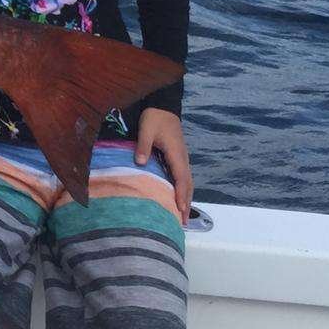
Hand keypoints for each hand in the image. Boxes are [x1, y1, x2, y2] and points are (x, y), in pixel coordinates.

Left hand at [135, 108, 192, 224]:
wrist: (163, 106)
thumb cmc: (154, 118)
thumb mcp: (146, 130)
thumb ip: (143, 146)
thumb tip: (140, 163)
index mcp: (176, 154)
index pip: (181, 178)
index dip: (181, 194)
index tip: (180, 209)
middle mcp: (182, 159)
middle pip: (188, 184)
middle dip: (186, 203)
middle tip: (183, 222)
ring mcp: (182, 158)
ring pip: (187, 182)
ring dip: (186, 198)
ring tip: (182, 215)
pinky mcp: (178, 157)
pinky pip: (183, 177)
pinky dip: (183, 190)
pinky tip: (177, 197)